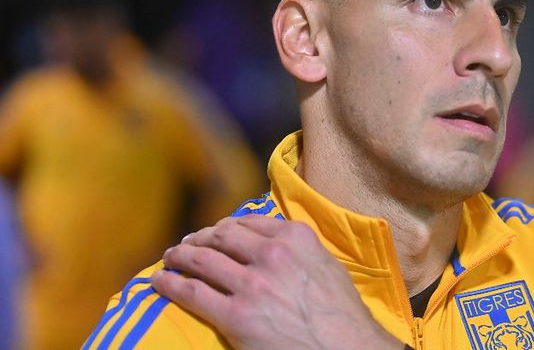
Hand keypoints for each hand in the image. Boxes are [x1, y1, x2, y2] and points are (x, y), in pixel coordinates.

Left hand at [151, 215, 402, 349]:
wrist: (347, 349)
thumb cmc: (343, 314)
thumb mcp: (328, 266)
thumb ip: (301, 250)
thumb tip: (278, 244)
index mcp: (295, 237)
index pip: (248, 222)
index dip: (225, 226)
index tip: (216, 232)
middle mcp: (271, 253)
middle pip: (221, 236)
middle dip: (200, 238)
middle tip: (188, 244)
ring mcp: (251, 283)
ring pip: (201, 259)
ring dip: (179, 256)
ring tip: (170, 259)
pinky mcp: (235, 314)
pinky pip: (192, 292)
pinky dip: (170, 284)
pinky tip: (160, 282)